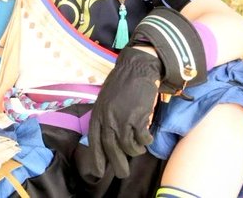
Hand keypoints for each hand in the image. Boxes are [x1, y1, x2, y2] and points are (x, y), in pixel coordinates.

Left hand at [88, 47, 161, 178]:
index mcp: (98, 114)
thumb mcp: (105, 100)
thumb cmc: (122, 84)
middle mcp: (108, 119)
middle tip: (122, 174)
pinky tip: (147, 137)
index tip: (98, 172)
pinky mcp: (138, 117)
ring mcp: (123, 119)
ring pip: (128, 146)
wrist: (136, 69)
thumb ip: (105, 118)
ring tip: (139, 148)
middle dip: (117, 164)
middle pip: (111, 148)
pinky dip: (146, 141)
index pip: (94, 141)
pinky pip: (142, 138)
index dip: (96, 158)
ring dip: (135, 150)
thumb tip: (107, 138)